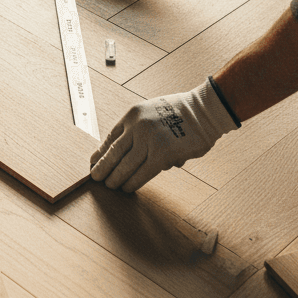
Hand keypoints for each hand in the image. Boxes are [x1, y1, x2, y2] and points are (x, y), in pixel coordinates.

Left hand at [90, 78, 238, 191]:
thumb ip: (139, 130)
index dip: (100, 152)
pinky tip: (127, 188)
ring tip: (110, 185)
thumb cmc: (180, 111)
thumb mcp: (152, 111)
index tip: (92, 162)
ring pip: (125, 165)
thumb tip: (129, 154)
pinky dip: (133, 182)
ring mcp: (148, 140)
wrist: (204, 110)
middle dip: (102, 168)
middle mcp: (137, 127)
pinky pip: (142, 173)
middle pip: (113, 153)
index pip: (109, 137)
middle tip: (96, 178)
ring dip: (115, 178)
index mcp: (132, 115)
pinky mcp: (162, 154)